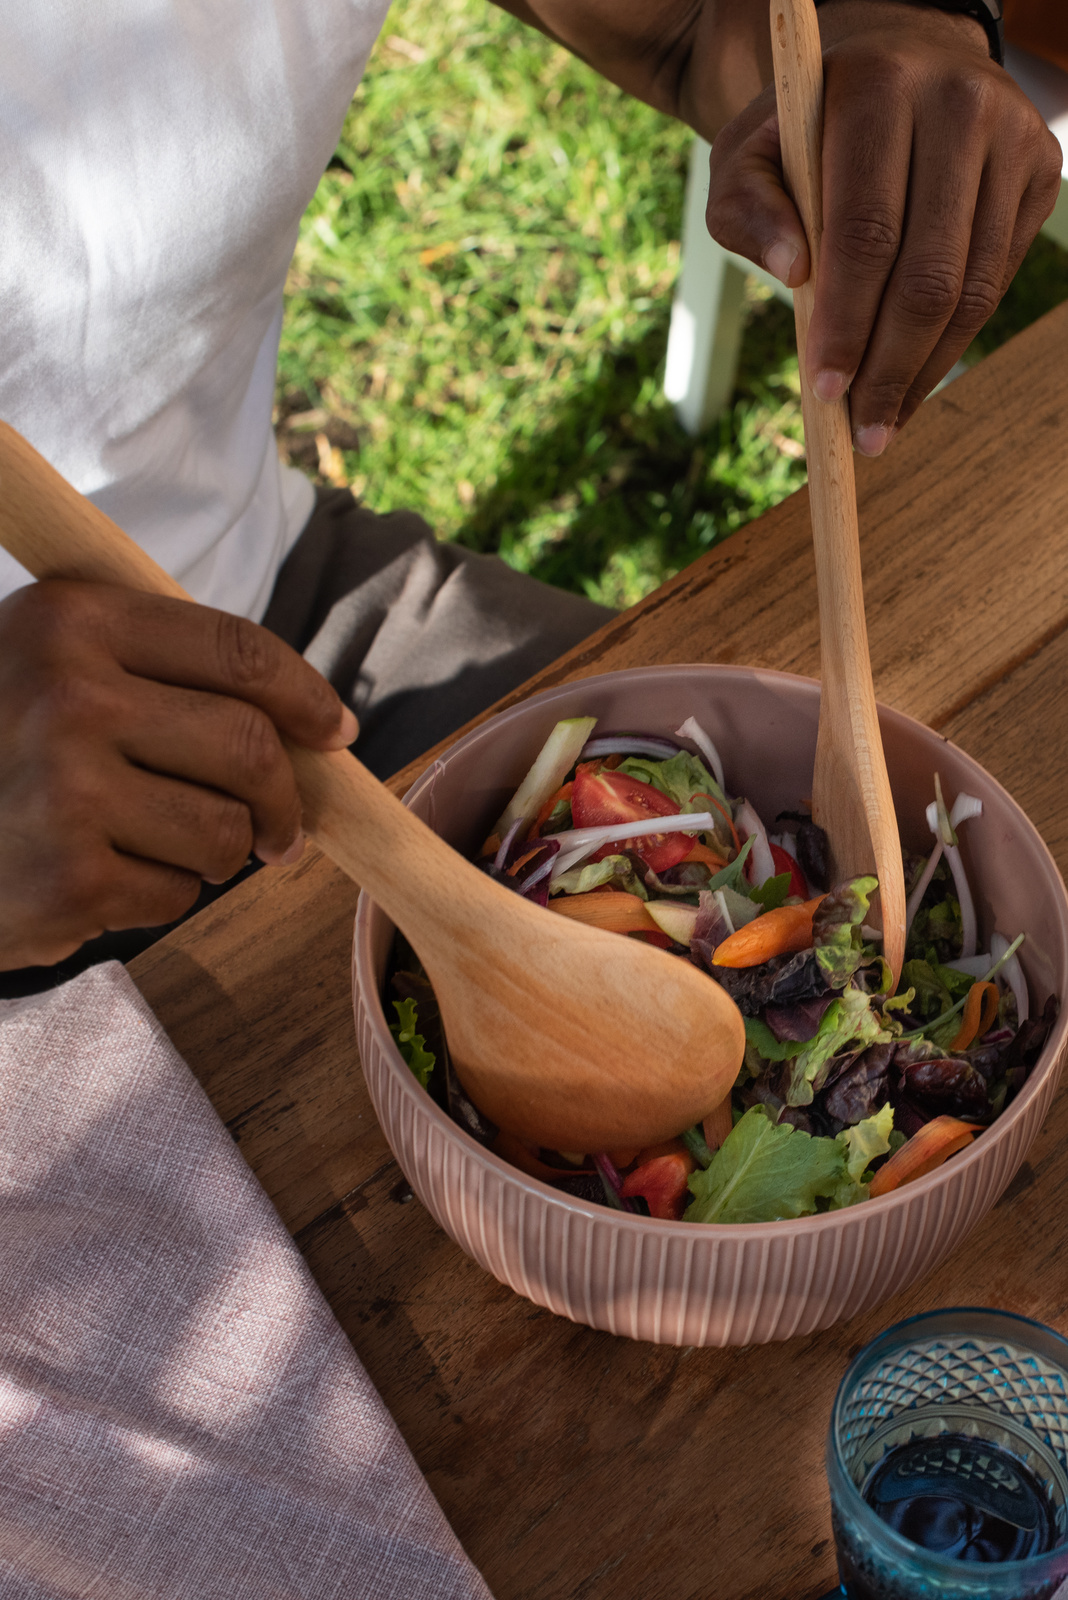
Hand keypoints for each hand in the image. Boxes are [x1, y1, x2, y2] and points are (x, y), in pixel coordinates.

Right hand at [0, 580, 357, 969]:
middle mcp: (68, 696)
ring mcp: (65, 790)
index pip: (238, 651)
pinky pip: (177, 894)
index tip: (334, 731)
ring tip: (153, 845)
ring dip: (211, 852)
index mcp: (71, 620)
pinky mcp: (68, 879)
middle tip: (279, 830)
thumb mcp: (51, 666)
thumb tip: (311, 723)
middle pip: (250, 747)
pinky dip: (156, 895)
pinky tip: (97, 876)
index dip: (306, 697)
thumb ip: (159, 671)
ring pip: (224, 831)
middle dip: (282, 799)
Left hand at [705, 0, 1062, 451]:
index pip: (865, 231)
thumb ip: (746, 209)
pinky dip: (953, 344)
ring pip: (971, 288)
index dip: (847, 322)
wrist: (897, 66)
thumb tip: (793, 274)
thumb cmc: (806, 132)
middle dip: (890, 366)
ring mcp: (1011, 137)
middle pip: (927, 273)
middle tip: (861, 432)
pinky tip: (914, 382)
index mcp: (877, 89)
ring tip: (883, 423)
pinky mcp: (1039, 172)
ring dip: (925, 370)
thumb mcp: (748, 155)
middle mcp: (958, 103)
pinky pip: (996, 282)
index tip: (824, 389)